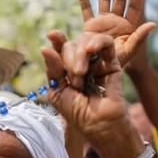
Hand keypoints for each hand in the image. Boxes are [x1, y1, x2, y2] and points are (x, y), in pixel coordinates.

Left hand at [41, 0, 152, 142]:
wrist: (98, 123)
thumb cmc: (76, 111)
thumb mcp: (57, 90)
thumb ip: (53, 68)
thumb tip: (44, 46)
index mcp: (66, 69)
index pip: (60, 48)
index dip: (57, 40)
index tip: (51, 34)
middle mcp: (81, 62)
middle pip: (71, 45)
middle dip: (69, 61)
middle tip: (75, 83)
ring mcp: (96, 61)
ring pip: (86, 42)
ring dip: (80, 55)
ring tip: (81, 74)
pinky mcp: (112, 62)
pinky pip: (106, 43)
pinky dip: (97, 42)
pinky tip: (91, 50)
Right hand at [79, 0, 154, 68]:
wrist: (97, 71)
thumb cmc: (116, 63)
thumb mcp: (130, 50)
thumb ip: (140, 37)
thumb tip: (153, 23)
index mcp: (128, 26)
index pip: (134, 8)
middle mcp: (116, 21)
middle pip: (119, 0)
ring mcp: (103, 22)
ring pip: (104, 1)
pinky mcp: (90, 26)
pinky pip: (86, 10)